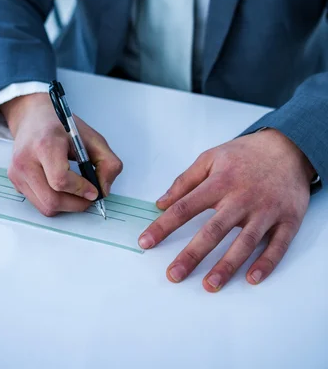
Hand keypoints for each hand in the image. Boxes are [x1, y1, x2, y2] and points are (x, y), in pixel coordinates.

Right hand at [1, 93, 121, 215]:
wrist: (32, 117)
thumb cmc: (60, 126)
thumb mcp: (91, 137)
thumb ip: (107, 162)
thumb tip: (104, 189)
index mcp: (45, 144)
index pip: (60, 179)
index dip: (80, 190)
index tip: (94, 190)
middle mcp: (26, 160)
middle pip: (52, 200)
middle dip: (76, 204)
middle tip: (89, 197)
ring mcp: (17, 173)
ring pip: (45, 206)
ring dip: (66, 205)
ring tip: (77, 192)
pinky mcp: (15, 181)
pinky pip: (38, 203)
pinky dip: (55, 201)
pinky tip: (62, 188)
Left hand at [139, 129, 315, 291]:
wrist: (288, 147)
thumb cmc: (245, 154)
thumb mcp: (211, 157)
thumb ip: (185, 180)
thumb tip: (161, 202)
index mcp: (220, 182)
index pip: (185, 207)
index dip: (163, 226)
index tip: (145, 242)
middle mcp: (241, 198)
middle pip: (213, 230)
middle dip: (192, 254)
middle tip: (174, 274)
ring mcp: (266, 211)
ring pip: (245, 243)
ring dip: (227, 266)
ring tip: (210, 285)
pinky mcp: (287, 220)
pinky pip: (277, 246)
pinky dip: (266, 264)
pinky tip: (251, 278)